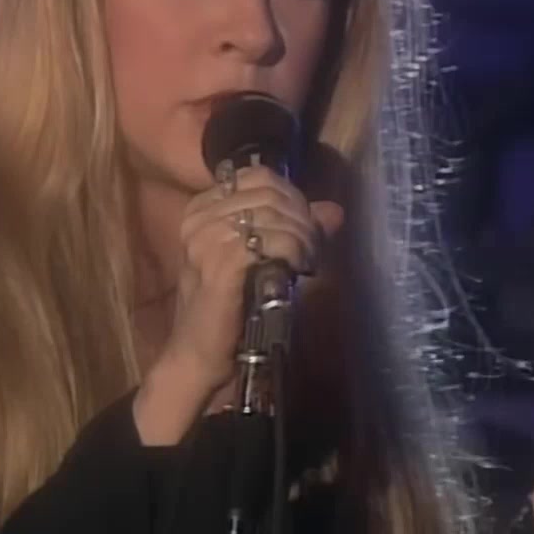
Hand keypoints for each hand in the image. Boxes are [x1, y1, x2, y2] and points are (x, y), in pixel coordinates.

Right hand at [134, 166, 344, 443]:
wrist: (199, 355)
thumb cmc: (227, 309)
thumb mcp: (260, 259)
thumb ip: (293, 230)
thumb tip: (334, 212)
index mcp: (201, 209)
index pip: (259, 178)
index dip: (292, 198)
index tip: (304, 228)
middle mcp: (199, 219)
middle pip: (270, 194)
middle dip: (303, 220)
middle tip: (312, 250)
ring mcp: (206, 240)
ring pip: (274, 216)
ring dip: (302, 237)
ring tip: (307, 262)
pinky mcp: (220, 265)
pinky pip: (272, 242)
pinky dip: (294, 251)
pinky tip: (298, 269)